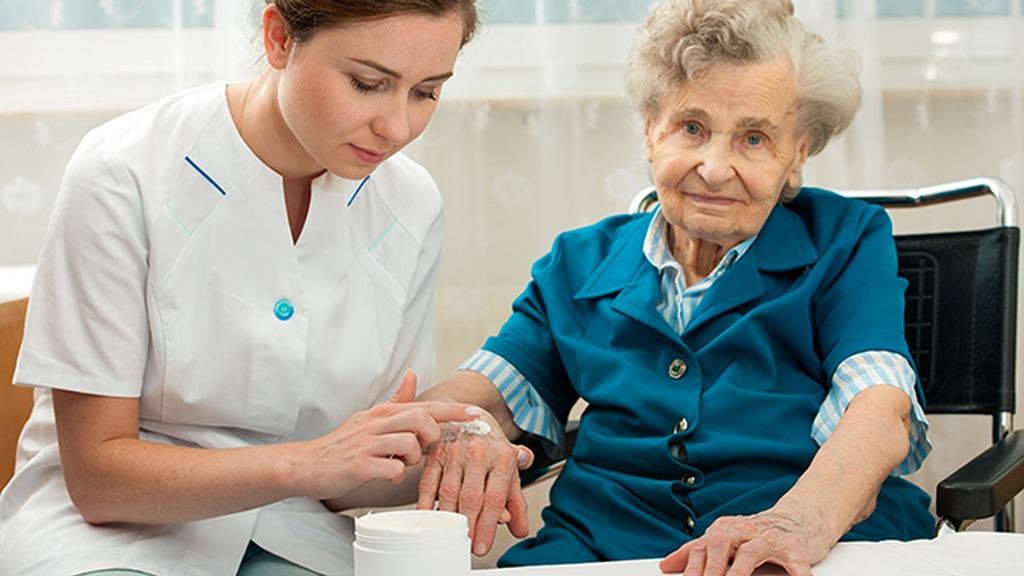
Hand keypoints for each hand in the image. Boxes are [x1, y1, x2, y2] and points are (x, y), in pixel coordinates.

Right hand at [295, 371, 480, 501]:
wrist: (307, 464)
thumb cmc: (343, 444)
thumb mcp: (370, 418)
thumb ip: (396, 400)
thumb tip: (412, 375)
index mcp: (383, 412)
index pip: (426, 406)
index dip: (454, 411)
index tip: (476, 414)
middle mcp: (377, 423)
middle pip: (422, 420)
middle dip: (432, 437)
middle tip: (424, 448)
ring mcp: (368, 444)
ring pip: (410, 445)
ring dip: (413, 459)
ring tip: (399, 463)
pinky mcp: (359, 465)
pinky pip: (393, 469)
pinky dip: (396, 475)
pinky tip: (386, 475)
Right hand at [416, 411, 533, 555]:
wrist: (469, 416)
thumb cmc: (491, 447)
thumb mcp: (510, 469)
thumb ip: (516, 500)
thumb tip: (520, 528)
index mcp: (502, 457)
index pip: (495, 497)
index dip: (489, 525)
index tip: (483, 544)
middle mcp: (479, 452)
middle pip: (471, 497)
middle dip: (469, 526)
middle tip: (468, 545)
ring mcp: (455, 452)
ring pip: (448, 492)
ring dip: (449, 518)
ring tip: (451, 535)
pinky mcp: (435, 454)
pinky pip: (428, 483)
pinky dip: (425, 504)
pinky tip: (429, 518)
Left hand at [659, 508, 828, 575]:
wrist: (800, 518)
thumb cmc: (757, 534)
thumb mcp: (726, 540)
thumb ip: (698, 552)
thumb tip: (666, 565)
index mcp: (725, 529)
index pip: (701, 547)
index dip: (689, 568)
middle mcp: (746, 530)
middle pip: (721, 544)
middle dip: (710, 568)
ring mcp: (771, 538)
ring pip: (751, 551)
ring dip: (739, 571)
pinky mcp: (795, 547)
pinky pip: (795, 561)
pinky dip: (795, 574)